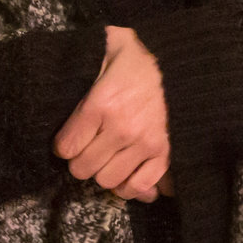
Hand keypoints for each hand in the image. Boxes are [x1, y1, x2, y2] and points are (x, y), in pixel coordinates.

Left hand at [54, 26, 174, 200]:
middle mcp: (122, 128)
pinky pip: (140, 185)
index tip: (70, 139)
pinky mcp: (165, 152)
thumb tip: (62, 96)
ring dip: (104, 171)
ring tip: (108, 157)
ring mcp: (145, 143)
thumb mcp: (100, 58)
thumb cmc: (133, 58)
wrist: (180, 58)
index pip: (66, 147)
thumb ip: (77, 78)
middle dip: (81, 160)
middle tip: (89, 147)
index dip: (63, 146)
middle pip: (83, 169)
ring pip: (108, 180)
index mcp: (102, 104)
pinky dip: (130, 184)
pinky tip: (127, 172)